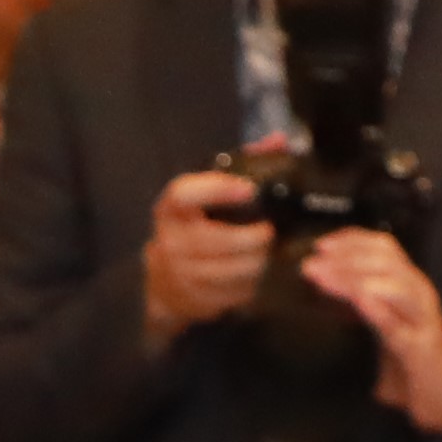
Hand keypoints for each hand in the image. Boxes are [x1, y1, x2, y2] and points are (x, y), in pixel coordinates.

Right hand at [142, 168, 274, 336]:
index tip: (248, 189)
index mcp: (171, 208)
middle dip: (254, 237)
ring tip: (268, 252)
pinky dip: (252, 283)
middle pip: (218, 240)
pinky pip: (235, 292)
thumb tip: (278, 140)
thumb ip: (242, 164)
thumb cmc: (193, 227)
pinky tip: (256, 273)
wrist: (163, 281)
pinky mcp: (196, 300)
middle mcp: (171, 240)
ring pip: (233, 270)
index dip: (217, 189)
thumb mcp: (206, 194)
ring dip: (258, 262)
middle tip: (269, 231)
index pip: (185, 194)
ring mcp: (181, 274)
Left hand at [291, 227, 441, 435]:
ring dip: (354, 277)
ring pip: (393, 283)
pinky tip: (359, 300)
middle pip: (385, 259)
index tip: (319, 245)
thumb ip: (360, 303)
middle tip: (311, 266)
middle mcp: (418, 293)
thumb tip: (321, 284)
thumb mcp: (382, 323)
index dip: (351, 240)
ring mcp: (422, 318)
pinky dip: (379, 309)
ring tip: (323, 280)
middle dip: (345, 257)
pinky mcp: (421, 347)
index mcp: (408, 285)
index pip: (384, 246)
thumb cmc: (410, 360)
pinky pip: (399, 324)